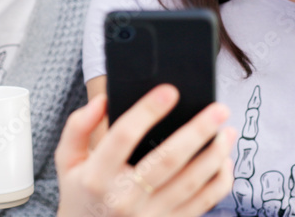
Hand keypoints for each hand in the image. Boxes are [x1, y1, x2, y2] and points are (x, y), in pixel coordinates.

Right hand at [55, 84, 234, 216]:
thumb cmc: (81, 192)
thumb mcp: (67, 160)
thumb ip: (77, 126)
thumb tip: (102, 101)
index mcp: (96, 176)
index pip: (123, 136)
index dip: (147, 110)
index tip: (169, 90)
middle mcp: (123, 198)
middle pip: (167, 159)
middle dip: (197, 131)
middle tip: (219, 109)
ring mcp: (148, 216)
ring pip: (191, 182)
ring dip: (215, 154)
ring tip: (227, 131)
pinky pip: (202, 204)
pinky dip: (219, 182)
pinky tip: (225, 162)